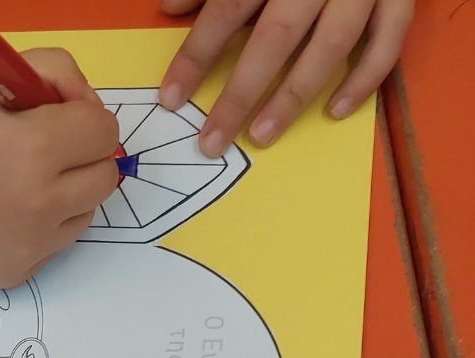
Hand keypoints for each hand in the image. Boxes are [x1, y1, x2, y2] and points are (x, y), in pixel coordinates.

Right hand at [0, 51, 119, 289]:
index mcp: (34, 151)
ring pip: (85, 213)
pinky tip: (7, 209)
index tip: (56, 113)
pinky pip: (55, 244)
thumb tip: (89, 107)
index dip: (83, 114)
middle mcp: (37, 207)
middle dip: (84, 155)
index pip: (103, 132)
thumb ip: (56, 74)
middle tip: (49, 146)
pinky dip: (43, 225)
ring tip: (25, 179)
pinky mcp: (15, 273)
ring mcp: (27, 248)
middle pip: (105, 178)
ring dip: (69, 192)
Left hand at [159, 0, 413, 151]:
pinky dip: (365, 78)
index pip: (228, 7)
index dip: (197, 55)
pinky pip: (389, 39)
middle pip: (276, 35)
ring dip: (294, 96)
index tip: (172, 98)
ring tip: (261, 136)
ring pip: (330, 44)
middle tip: (212, 141)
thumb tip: (171, 7)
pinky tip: (335, 110)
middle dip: (240, 94)